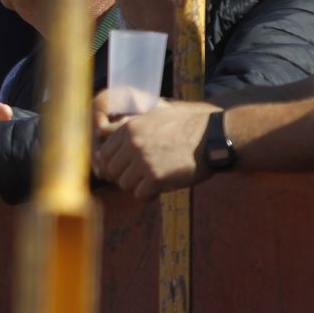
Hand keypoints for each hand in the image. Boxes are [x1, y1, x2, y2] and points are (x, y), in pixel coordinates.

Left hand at [93, 100, 216, 199]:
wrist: (214, 137)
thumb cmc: (186, 127)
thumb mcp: (154, 117)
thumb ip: (127, 128)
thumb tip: (99, 139)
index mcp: (128, 128)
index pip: (104, 153)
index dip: (114, 164)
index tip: (126, 168)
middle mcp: (132, 144)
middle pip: (111, 170)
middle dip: (124, 176)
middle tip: (141, 177)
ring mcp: (143, 161)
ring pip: (124, 184)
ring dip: (138, 186)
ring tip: (154, 181)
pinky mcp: (156, 178)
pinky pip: (140, 195)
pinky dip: (149, 195)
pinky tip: (160, 189)